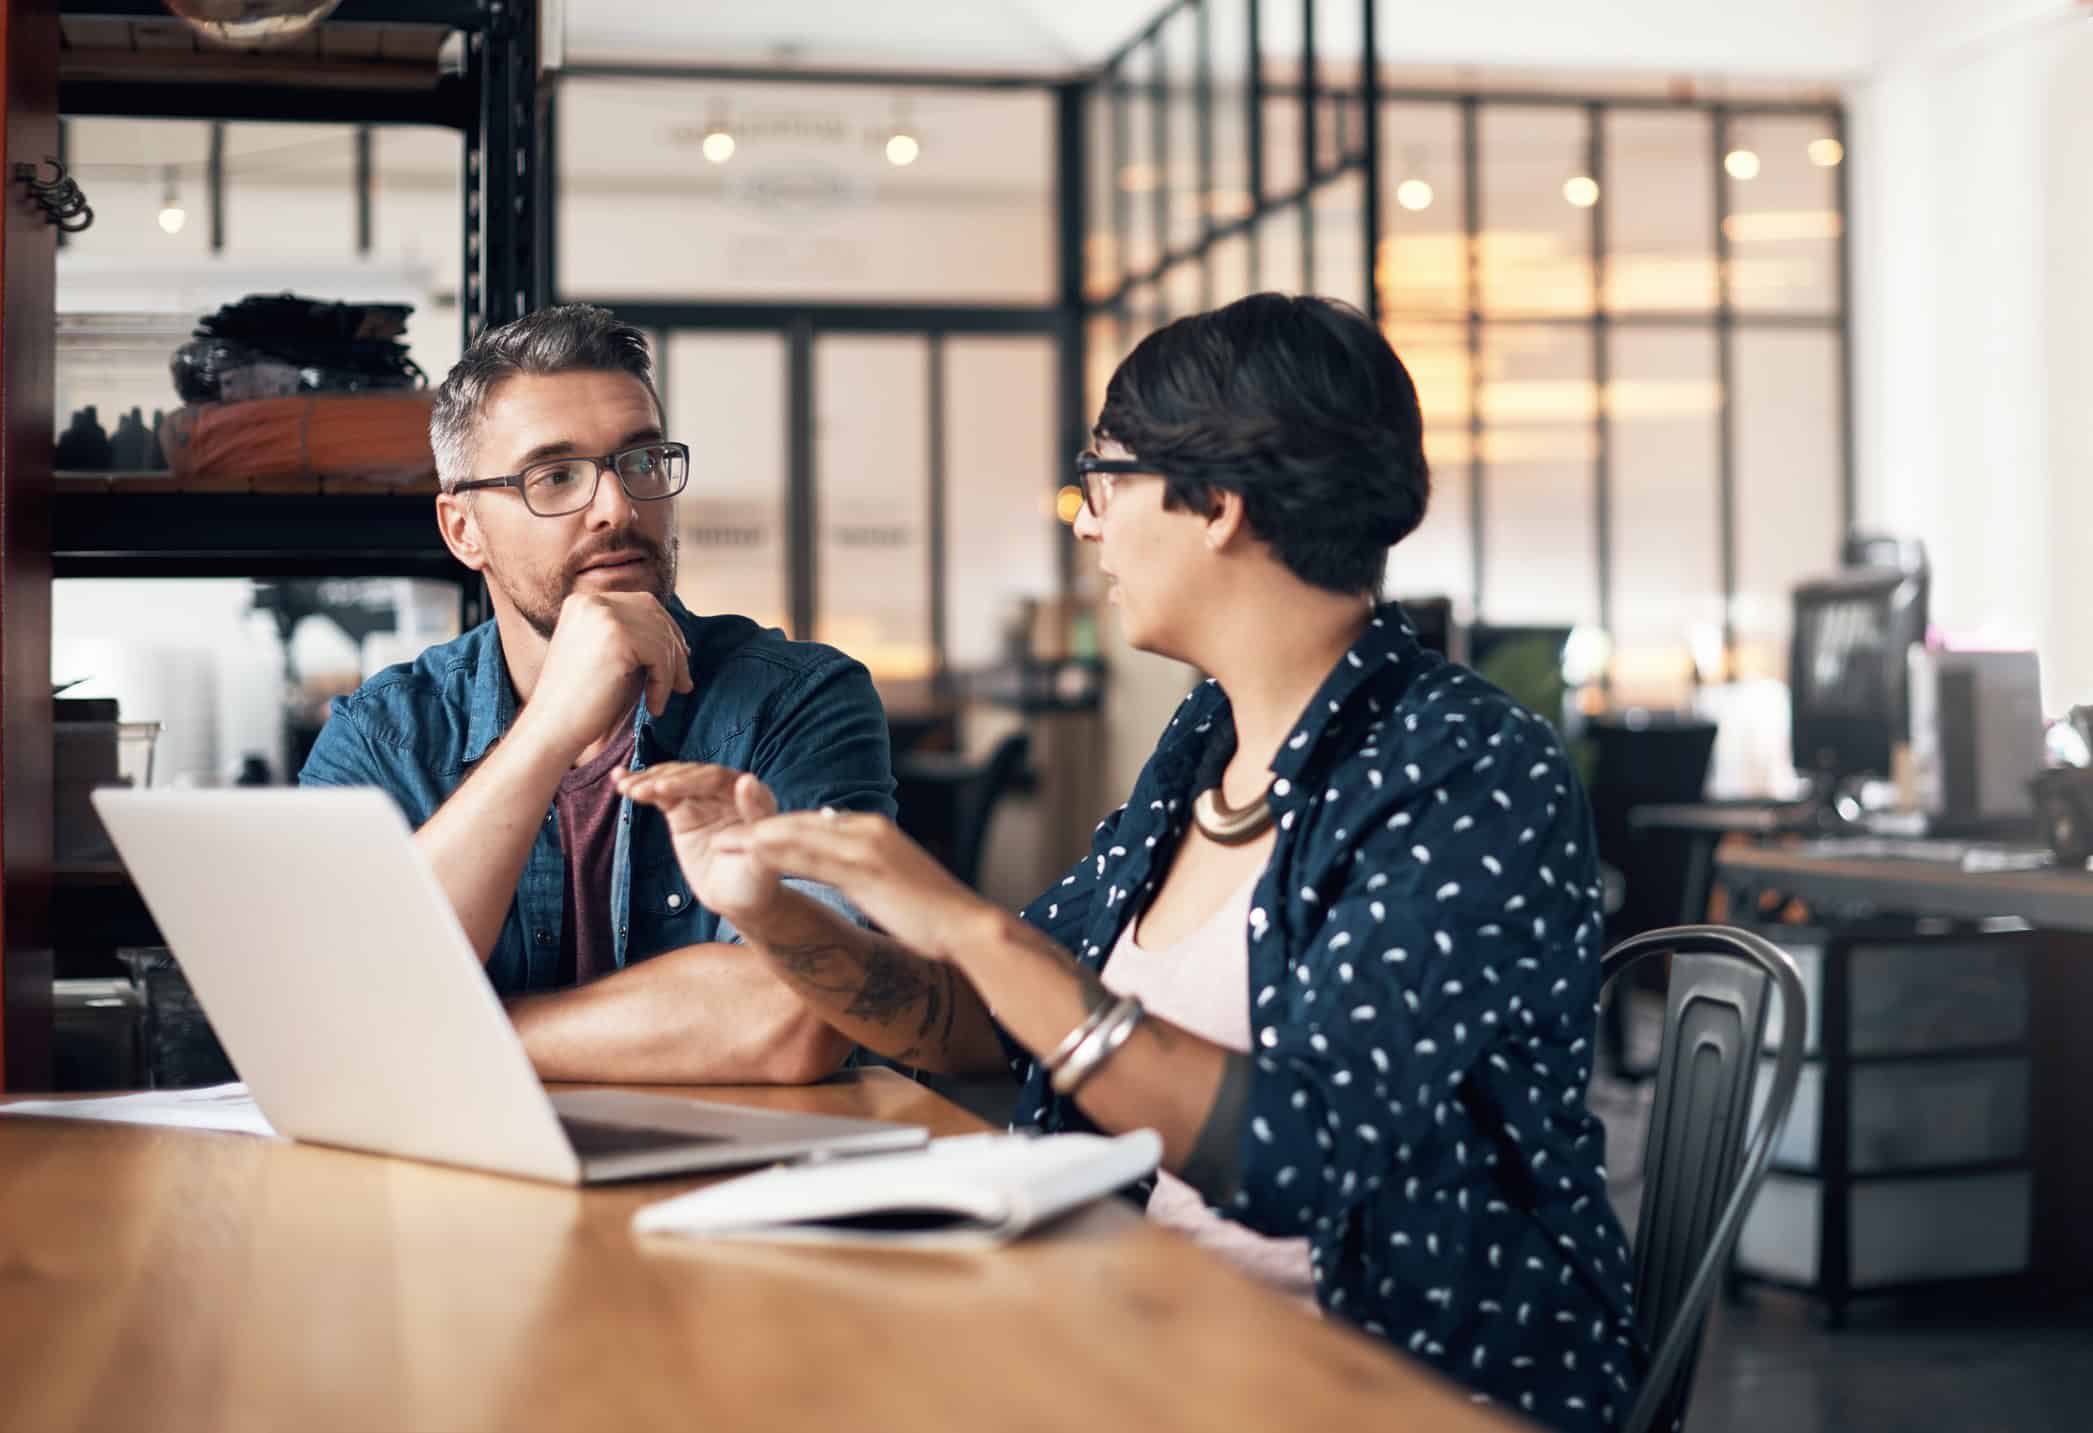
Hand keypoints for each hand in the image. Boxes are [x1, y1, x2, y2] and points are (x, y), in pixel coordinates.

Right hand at [519, 593, 692, 757]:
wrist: (551, 729)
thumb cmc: (581, 701)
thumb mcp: (606, 657)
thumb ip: (633, 638)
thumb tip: (679, 638)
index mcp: (584, 601)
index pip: (643, 604)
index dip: (666, 631)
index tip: (677, 661)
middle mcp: (591, 601)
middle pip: (656, 615)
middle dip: (675, 649)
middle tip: (683, 683)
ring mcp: (603, 615)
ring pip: (661, 637)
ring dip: (672, 672)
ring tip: (661, 700)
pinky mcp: (617, 637)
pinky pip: (660, 656)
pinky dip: (664, 684)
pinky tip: (654, 707)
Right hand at [615, 762, 781, 923]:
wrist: (738, 899)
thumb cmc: (756, 880)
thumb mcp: (762, 853)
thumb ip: (756, 815)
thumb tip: (746, 779)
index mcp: (753, 794)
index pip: (717, 780)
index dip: (689, 781)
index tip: (663, 789)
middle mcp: (728, 790)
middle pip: (691, 775)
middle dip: (664, 780)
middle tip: (638, 791)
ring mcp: (703, 799)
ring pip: (674, 780)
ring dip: (648, 780)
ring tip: (624, 787)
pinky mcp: (683, 810)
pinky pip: (662, 794)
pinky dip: (641, 786)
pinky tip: (620, 779)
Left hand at [721, 809, 994, 964]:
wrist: (966, 926)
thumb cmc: (933, 913)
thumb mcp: (894, 880)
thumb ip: (867, 865)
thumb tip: (842, 859)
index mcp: (873, 831)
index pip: (814, 825)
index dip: (776, 831)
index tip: (745, 838)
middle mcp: (866, 830)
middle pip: (799, 824)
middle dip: (757, 828)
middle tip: (719, 834)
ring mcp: (864, 846)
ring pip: (797, 836)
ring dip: (755, 839)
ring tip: (720, 844)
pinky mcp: (863, 867)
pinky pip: (809, 858)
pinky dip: (776, 855)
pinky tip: (749, 857)